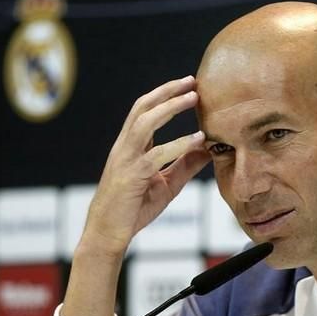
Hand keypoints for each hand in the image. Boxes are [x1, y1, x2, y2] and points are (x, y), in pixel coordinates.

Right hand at [81, 75, 210, 256]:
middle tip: (192, 81)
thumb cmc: (134, 209)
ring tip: (193, 97)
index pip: (145, 111)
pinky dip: (179, 144)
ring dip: (170, 107)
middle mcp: (125, 147)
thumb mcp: (166, 184)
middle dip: (167, 91)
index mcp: (131, 146)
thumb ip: (185, 165)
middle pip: (143, 108)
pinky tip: (198, 139)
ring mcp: (126, 159)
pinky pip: (156, 155)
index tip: (189, 86)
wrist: (108, 234)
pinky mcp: (131, 176)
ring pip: (145, 122)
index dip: (165, 96)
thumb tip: (208, 149)